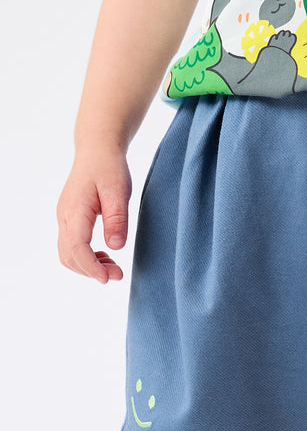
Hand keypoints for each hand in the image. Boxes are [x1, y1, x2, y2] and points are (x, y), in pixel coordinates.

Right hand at [57, 150, 131, 282]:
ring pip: (68, 254)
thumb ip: (117, 219)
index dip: (91, 267)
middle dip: (91, 271)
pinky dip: (86, 258)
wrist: (96, 151)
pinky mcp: (69, 220)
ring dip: (88, 266)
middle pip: (69, 256)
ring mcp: (64, 219)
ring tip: (114, 267)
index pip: (77, 247)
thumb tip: (115, 246)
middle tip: (118, 274)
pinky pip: (71, 246)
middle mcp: (64, 217)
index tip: (107, 279)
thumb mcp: (119, 191)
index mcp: (75, 210)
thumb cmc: (109, 168)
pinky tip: (105, 257)